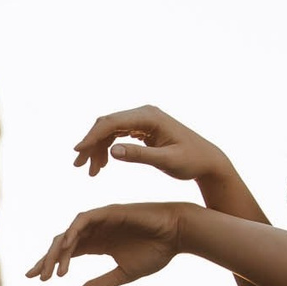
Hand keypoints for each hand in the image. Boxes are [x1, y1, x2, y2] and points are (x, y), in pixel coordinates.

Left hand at [26, 203, 188, 285]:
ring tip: (53, 271)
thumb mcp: (123, 274)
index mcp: (97, 244)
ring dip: (59, 251)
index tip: (33, 278)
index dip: (48, 263)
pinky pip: (84, 220)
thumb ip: (99, 284)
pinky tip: (66, 247)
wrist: (178, 234)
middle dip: (47, 259)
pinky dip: (73, 232)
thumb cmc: (156, 251)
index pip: (66, 252)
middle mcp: (95, 231)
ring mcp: (100, 220)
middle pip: (62, 242)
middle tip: (39, 277)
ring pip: (69, 233)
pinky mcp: (108, 212)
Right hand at [71, 107, 233, 183]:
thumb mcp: (167, 161)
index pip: (112, 122)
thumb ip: (140, 156)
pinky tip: (103, 164)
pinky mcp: (143, 128)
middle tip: (79, 165)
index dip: (92, 137)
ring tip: (91, 171)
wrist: (208, 161)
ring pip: (110, 130)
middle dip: (91, 144)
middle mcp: (144, 113)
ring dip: (98, 149)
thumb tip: (112, 151)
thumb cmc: (192, 161)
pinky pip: (118, 134)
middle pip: (107, 124)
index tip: (78, 152)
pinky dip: (108, 148)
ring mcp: (143, 119)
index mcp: (150, 117)